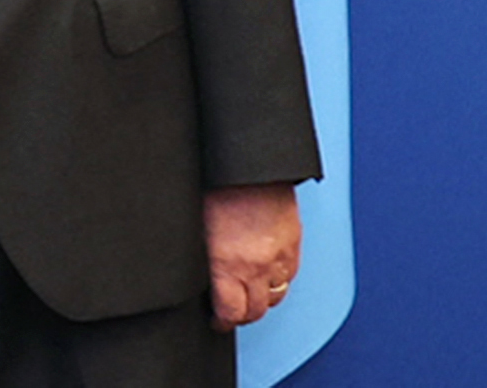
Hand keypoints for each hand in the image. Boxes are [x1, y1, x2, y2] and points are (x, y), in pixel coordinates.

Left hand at [203, 183, 300, 328]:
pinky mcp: (294, 244)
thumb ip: (200, 255)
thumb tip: (192, 273)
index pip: (231, 312)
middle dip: (242, 316)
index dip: (222, 322)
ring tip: (246, 294)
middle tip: (230, 311)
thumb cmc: (217, 186)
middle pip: (256, 310)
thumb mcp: (195, 225)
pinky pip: (289, 276)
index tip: (216, 321)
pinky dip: (277, 280)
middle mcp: (257, 265)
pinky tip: (265, 273)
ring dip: (261, 300)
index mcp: (227, 263)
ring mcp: (279, 256)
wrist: (252, 164)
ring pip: (275, 296)